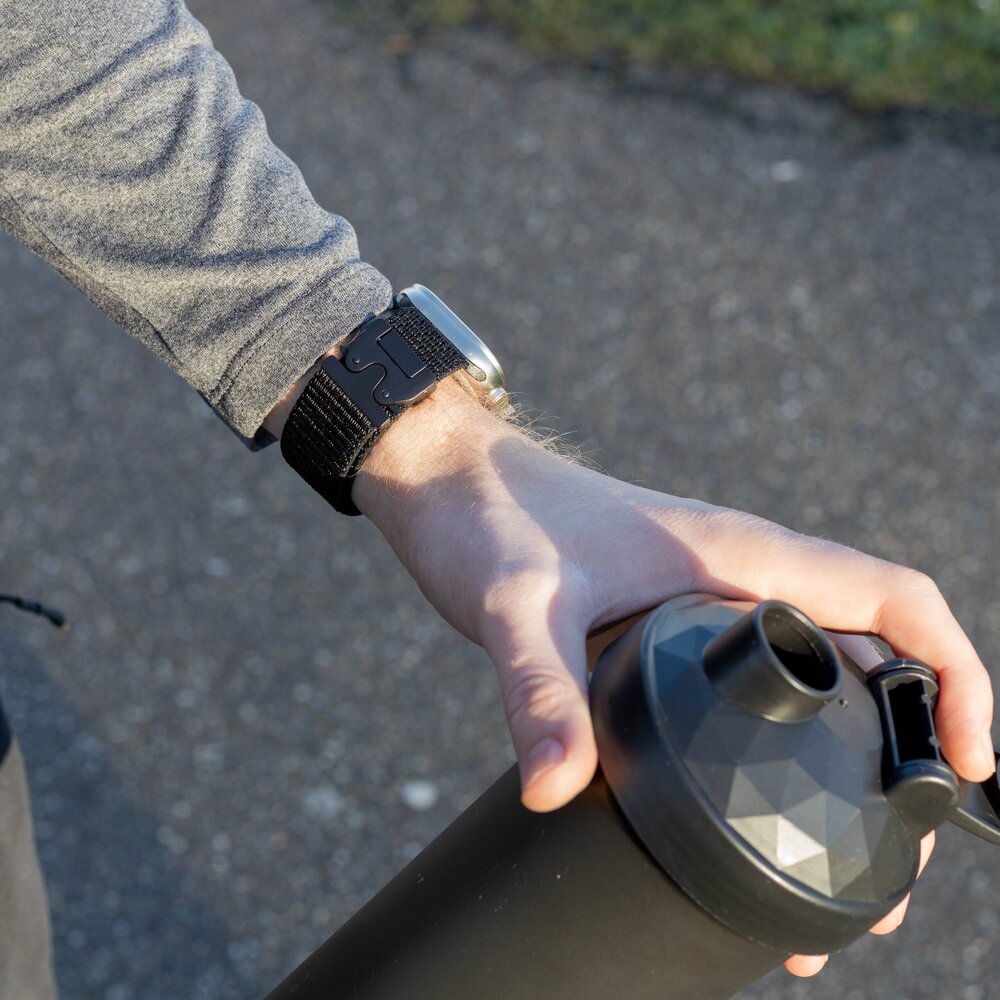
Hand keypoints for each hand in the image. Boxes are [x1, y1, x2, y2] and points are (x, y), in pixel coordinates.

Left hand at [349, 381, 994, 975]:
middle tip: (893, 861)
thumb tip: (560, 788)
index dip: (955, 677)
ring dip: (844, 754)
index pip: (894, 599)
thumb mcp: (517, 602)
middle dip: (903, 749)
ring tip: (837, 859)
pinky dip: (780, 738)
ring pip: (812, 672)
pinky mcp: (663, 624)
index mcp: (737, 556)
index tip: (967, 766)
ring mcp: (701, 600)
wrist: (448, 479)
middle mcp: (736, 576)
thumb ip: (540, 687)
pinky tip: (753, 799)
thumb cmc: (490, 513)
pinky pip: (751, 679)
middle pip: (867, 655)